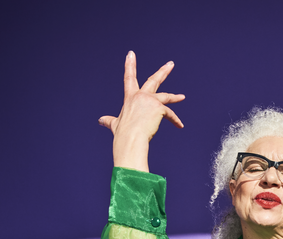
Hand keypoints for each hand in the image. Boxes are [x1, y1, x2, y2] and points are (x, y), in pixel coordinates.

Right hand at [98, 51, 185, 170]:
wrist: (131, 139)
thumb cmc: (123, 134)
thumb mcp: (115, 125)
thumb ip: (109, 121)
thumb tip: (100, 121)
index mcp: (130, 98)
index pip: (129, 78)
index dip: (130, 65)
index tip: (131, 54)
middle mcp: (140, 96)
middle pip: (153, 80)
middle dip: (163, 71)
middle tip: (171, 64)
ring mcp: (150, 100)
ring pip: (166, 97)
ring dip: (175, 97)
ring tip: (182, 97)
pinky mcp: (159, 107)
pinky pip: (170, 114)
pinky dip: (175, 120)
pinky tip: (180, 126)